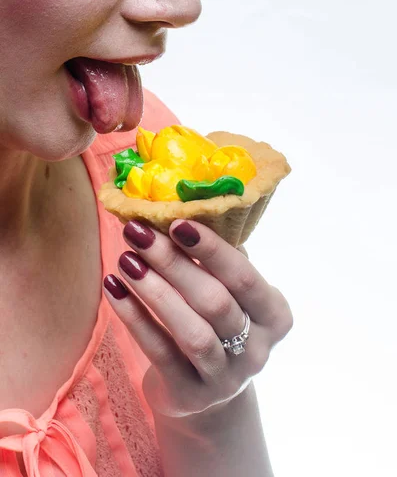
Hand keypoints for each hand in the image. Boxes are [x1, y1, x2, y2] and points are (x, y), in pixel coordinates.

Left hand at [103, 220, 292, 418]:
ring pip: (191, 330)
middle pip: (215, 301)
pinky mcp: (190, 396)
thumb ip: (218, 262)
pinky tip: (114, 288)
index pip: (245, 278)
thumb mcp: (230, 296)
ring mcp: (226, 379)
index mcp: (275, 316)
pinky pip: (160, 353)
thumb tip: (184, 211)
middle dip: (174, 263)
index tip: (177, 222)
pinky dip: (135, 318)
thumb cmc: (217, 327)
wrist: (207, 395)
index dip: (212, 249)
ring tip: (126, 259)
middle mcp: (257, 350)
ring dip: (155, 290)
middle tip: (138, 232)